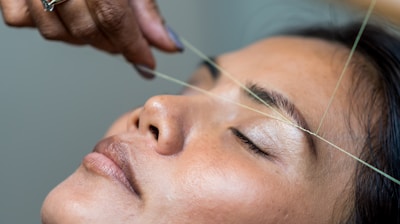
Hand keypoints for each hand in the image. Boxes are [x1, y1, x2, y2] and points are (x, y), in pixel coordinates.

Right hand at [0, 0, 182, 77]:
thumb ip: (145, 10)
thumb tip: (166, 44)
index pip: (113, 17)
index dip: (132, 46)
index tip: (146, 62)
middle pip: (86, 30)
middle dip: (112, 43)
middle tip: (127, 42)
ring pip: (55, 32)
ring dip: (83, 37)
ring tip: (97, 24)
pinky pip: (24, 21)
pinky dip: (50, 24)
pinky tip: (65, 13)